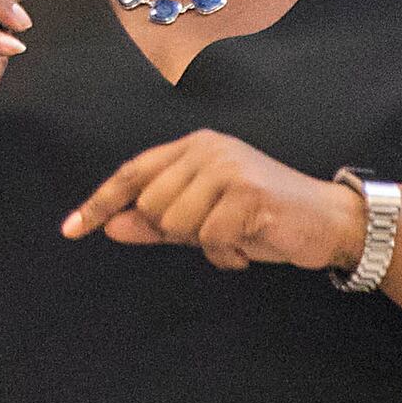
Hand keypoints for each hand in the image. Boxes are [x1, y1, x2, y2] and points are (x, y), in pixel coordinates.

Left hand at [62, 131, 364, 273]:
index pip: (133, 173)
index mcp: (195, 148)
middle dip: (176, 231)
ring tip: (234, 238)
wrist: (330, 223)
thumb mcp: (204, 221)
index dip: (100, 202)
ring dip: (204, 243)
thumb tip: (108, 226)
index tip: (72, 228)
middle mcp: (209, 149)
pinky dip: (226, 255)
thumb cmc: (265, 219)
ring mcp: (230, 168)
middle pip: (152, 205)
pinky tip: (246, 249)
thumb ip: (156, 223)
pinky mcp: (249, 193)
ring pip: (178, 223)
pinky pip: (211, 238)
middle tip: (213, 234)